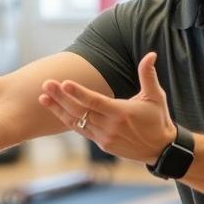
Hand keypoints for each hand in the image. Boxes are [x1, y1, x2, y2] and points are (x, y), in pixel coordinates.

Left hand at [39, 52, 176, 163]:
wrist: (161, 149)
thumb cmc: (158, 119)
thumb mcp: (156, 96)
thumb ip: (148, 75)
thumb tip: (151, 54)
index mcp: (121, 112)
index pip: (95, 101)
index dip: (78, 93)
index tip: (64, 83)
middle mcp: (110, 126)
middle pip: (81, 111)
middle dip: (61, 97)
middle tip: (46, 84)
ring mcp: (104, 137)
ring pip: (77, 122)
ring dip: (59, 109)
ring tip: (43, 97)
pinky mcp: (102, 144)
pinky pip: (81, 130)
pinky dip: (68, 120)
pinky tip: (56, 109)